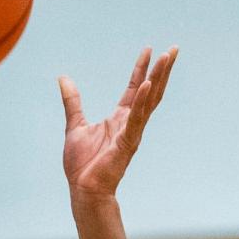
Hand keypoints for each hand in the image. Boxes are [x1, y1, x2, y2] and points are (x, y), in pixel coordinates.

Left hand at [59, 46, 176, 198]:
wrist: (84, 189)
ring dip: (158, 79)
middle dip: (162, 70)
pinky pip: (136, 119)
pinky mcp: (127, 142)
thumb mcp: (75, 125)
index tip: (150, 49)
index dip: (142, 68)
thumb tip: (63, 78)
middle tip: (174, 49)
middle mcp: (130, 123)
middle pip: (150, 91)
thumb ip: (72, 102)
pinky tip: (146, 85)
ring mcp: (132, 133)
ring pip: (149, 101)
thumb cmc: (82, 164)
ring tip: (167, 58)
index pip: (134, 88)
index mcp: (120, 119)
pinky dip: (141, 101)